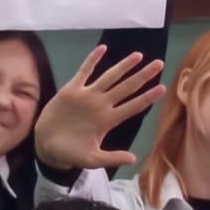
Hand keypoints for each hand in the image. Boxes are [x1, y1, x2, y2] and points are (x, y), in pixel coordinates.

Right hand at [34, 46, 165, 169]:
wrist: (47, 145)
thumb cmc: (70, 153)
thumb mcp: (91, 160)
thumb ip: (111, 158)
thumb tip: (133, 159)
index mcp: (108, 120)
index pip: (132, 106)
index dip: (147, 97)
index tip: (162, 88)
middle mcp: (101, 105)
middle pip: (126, 87)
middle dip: (143, 76)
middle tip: (159, 64)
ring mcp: (88, 96)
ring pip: (109, 77)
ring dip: (123, 66)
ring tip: (139, 55)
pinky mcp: (72, 90)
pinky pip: (84, 72)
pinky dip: (92, 60)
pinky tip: (102, 48)